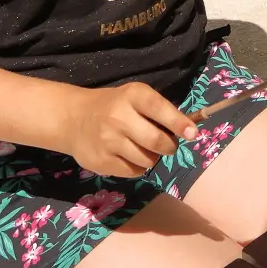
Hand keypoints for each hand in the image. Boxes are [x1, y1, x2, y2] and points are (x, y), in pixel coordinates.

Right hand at [61, 80, 195, 177]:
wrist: (74, 118)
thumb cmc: (115, 106)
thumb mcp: (135, 97)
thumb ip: (160, 111)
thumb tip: (189, 130)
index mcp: (132, 95)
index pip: (159, 108)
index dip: (178, 122)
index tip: (192, 133)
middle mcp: (119, 117)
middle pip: (155, 140)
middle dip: (169, 146)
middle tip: (168, 145)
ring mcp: (108, 141)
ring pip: (147, 160)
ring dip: (153, 157)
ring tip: (143, 148)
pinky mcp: (101, 161)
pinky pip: (133, 172)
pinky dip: (138, 167)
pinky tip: (129, 156)